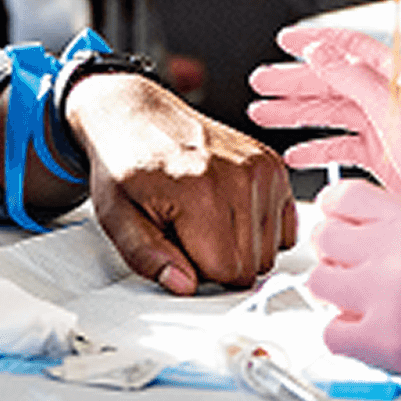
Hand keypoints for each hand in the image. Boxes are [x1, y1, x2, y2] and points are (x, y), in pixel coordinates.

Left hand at [67, 74, 295, 294]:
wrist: (137, 115)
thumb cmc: (126, 163)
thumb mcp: (116, 216)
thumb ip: (146, 256)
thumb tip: (184, 286)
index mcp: (200, 190)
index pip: (227, 272)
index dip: (197, 270)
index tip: (176, 242)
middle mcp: (239, 176)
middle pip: (252, 265)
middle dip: (218, 260)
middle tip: (186, 228)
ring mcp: (261, 168)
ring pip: (270, 251)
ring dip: (238, 245)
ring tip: (204, 215)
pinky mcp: (273, 166)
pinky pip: (285, 229)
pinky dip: (258, 229)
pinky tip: (228, 210)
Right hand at [248, 24, 400, 246]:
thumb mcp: (394, 110)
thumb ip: (354, 77)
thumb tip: (319, 52)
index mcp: (400, 79)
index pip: (350, 49)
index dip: (315, 42)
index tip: (284, 41)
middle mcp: (393, 101)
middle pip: (333, 82)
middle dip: (294, 82)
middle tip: (260, 84)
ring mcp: (388, 132)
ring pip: (332, 115)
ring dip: (296, 115)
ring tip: (264, 115)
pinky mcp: (384, 161)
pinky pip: (342, 148)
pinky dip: (316, 150)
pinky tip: (295, 155)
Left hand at [308, 179, 400, 400]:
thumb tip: (354, 232)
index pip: (343, 197)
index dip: (335, 216)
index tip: (340, 231)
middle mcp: (400, 250)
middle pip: (324, 237)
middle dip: (333, 257)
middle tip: (351, 275)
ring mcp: (388, 295)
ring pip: (318, 281)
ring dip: (335, 296)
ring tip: (361, 308)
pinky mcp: (383, 340)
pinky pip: (329, 332)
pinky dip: (344, 338)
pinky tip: (370, 338)